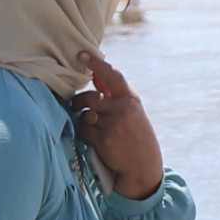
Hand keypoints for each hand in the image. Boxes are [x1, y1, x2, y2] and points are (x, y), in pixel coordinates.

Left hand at [72, 50, 161, 197]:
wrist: (142, 164)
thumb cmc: (134, 133)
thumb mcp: (131, 110)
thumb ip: (113, 93)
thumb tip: (95, 73)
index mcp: (130, 98)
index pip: (111, 74)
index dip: (96, 63)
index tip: (81, 54)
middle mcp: (122, 108)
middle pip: (89, 96)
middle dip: (78, 101)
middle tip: (76, 104)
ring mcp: (112, 124)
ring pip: (84, 114)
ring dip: (82, 118)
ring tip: (91, 125)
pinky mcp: (102, 139)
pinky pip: (82, 129)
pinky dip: (83, 133)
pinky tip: (93, 138)